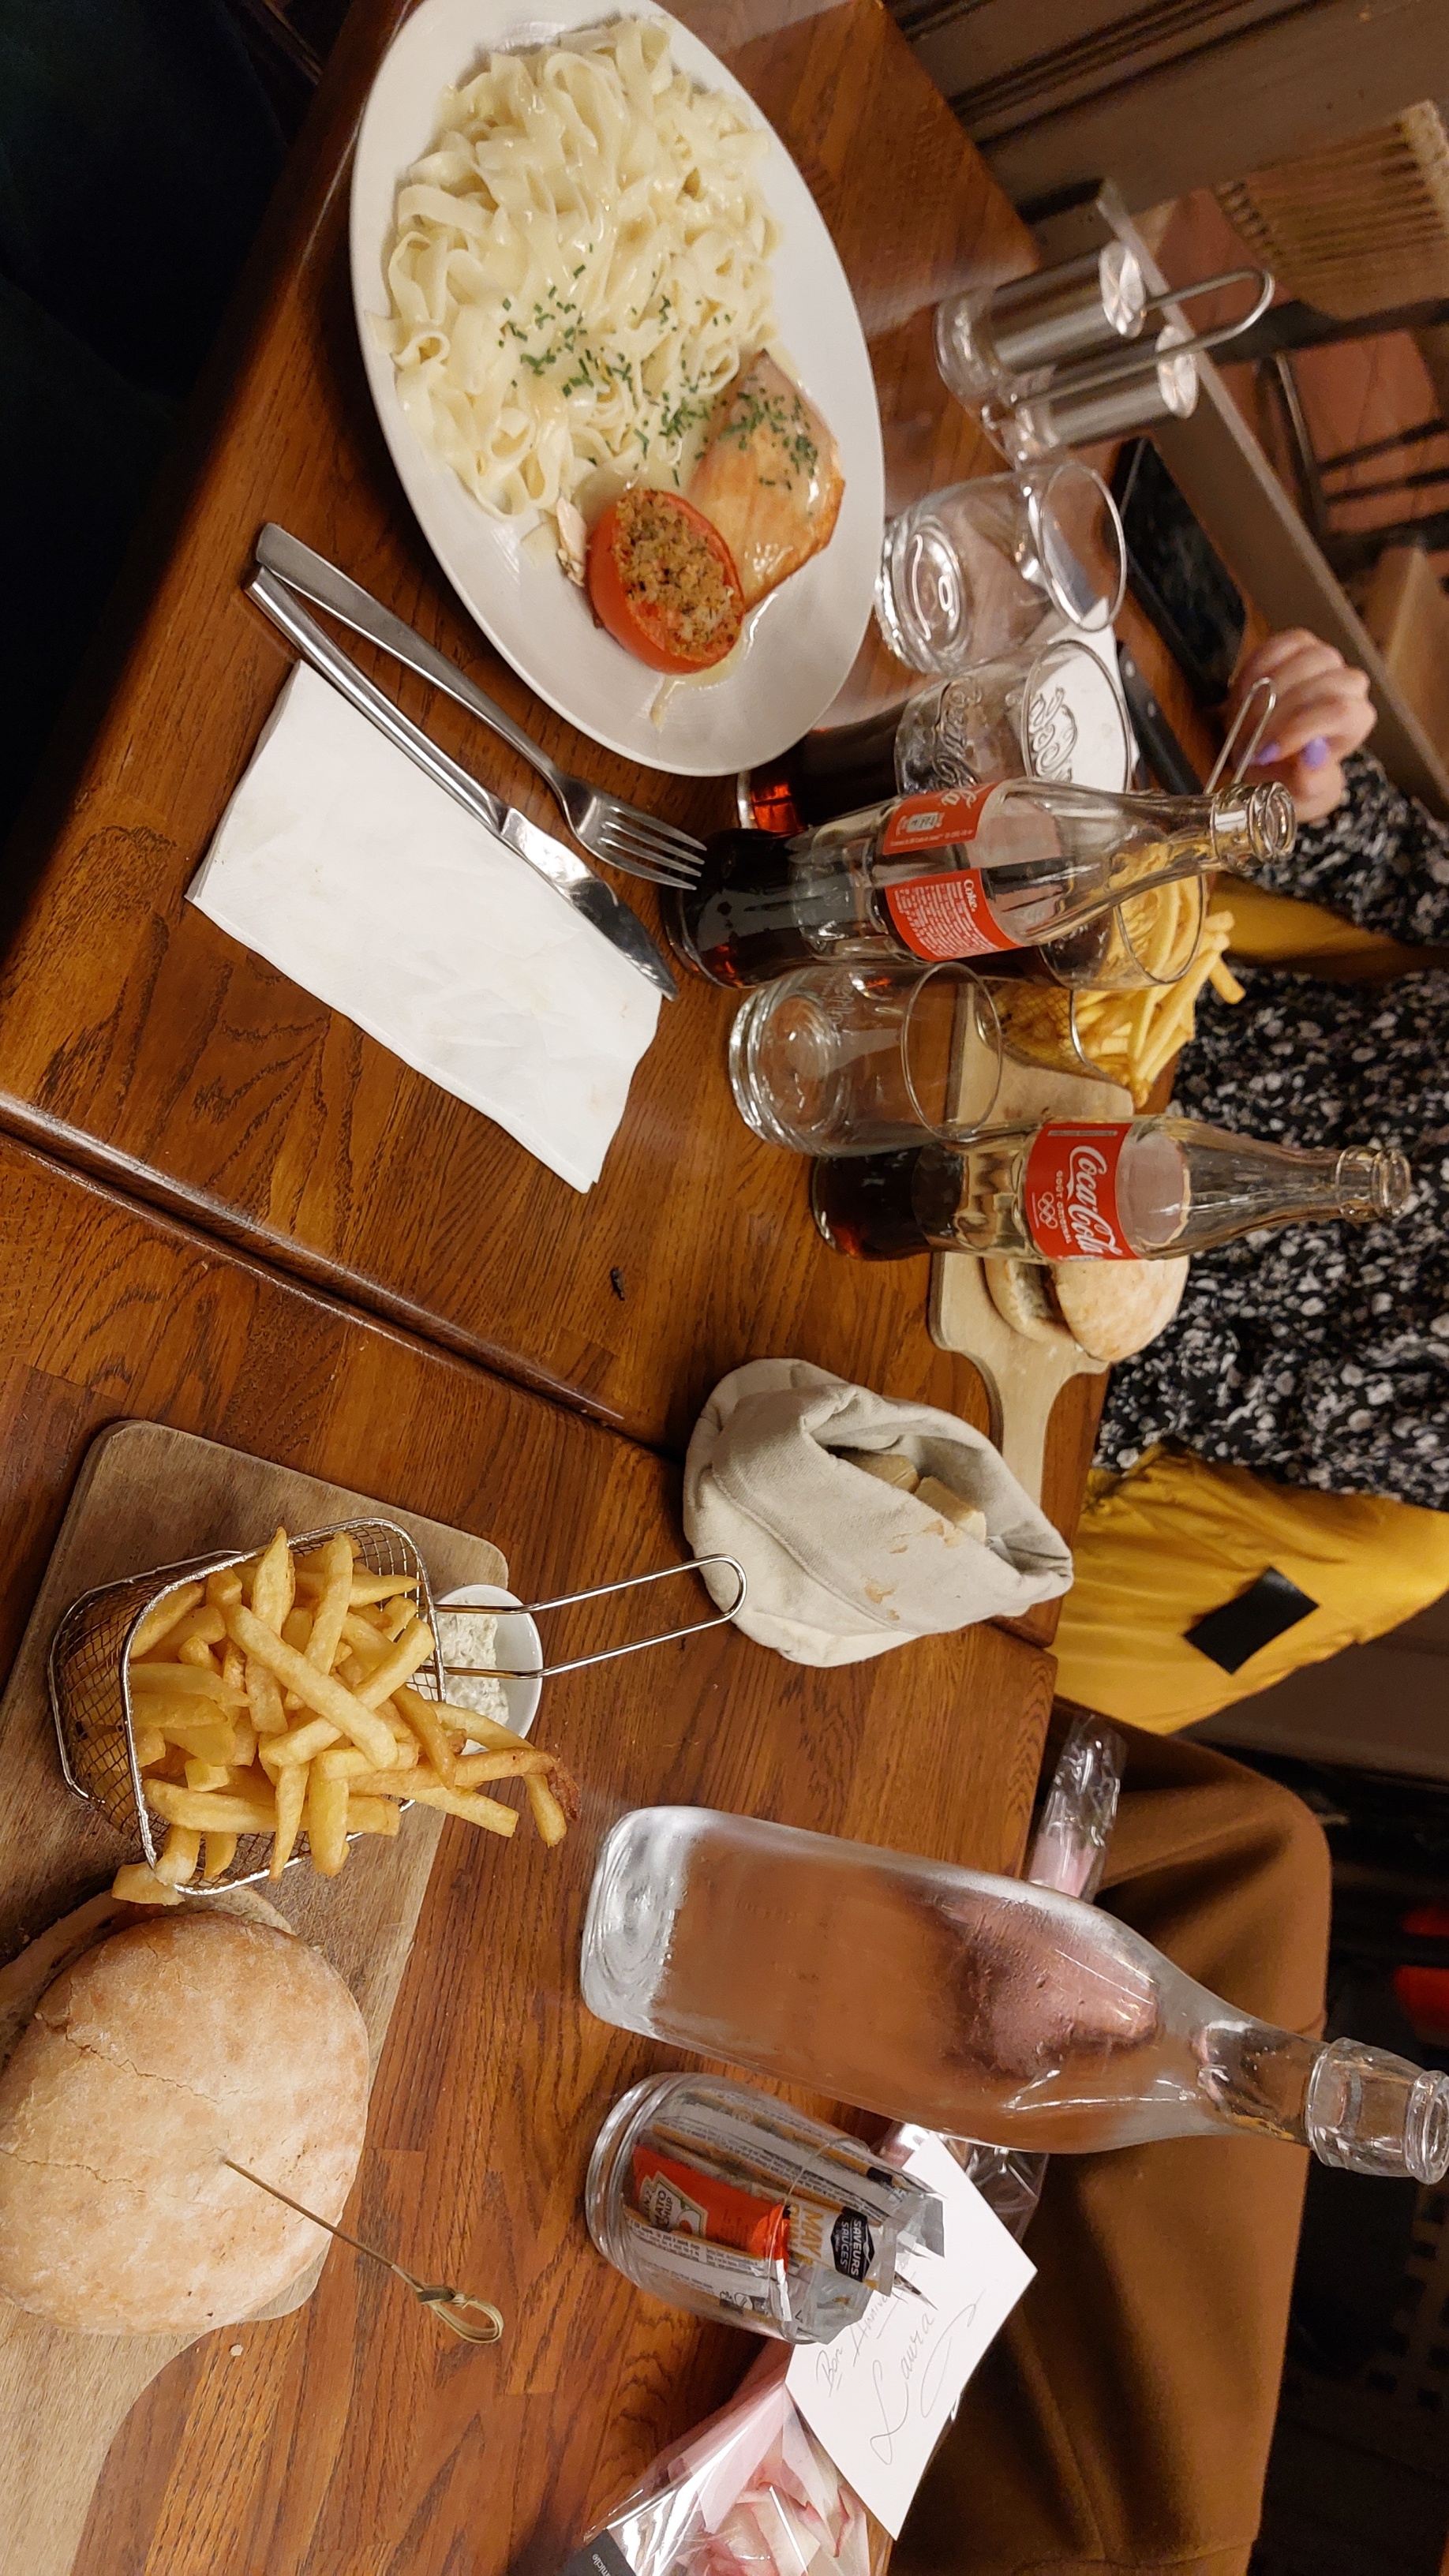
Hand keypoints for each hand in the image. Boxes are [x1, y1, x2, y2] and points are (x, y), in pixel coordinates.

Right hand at [1229, 629, 1375, 822]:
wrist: (1274, 756)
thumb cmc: (1290, 776)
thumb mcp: (1299, 794)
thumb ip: (1310, 780)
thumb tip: (1312, 755)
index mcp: (1357, 720)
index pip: (1339, 712)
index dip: (1299, 729)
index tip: (1265, 753)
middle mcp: (1350, 684)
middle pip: (1319, 685)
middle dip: (1274, 715)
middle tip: (1246, 743)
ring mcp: (1326, 660)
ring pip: (1301, 661)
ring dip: (1262, 692)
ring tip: (1241, 721)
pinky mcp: (1300, 644)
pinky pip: (1279, 645)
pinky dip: (1255, 668)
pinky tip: (1241, 694)